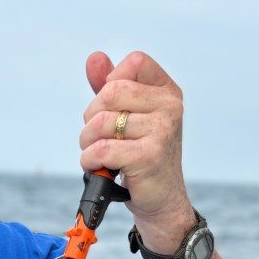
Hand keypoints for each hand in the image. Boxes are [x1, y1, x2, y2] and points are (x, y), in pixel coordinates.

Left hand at [80, 50, 195, 249]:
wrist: (160, 200)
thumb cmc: (140, 157)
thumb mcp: (127, 117)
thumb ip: (110, 87)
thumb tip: (94, 58)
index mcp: (167, 91)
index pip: (134, 62)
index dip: (111, 82)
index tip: (112, 109)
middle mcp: (170, 106)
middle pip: (109, 92)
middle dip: (91, 118)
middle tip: (96, 138)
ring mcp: (162, 130)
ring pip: (101, 122)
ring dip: (87, 143)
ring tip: (98, 155)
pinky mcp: (149, 156)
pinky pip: (102, 149)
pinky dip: (90, 161)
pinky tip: (99, 168)